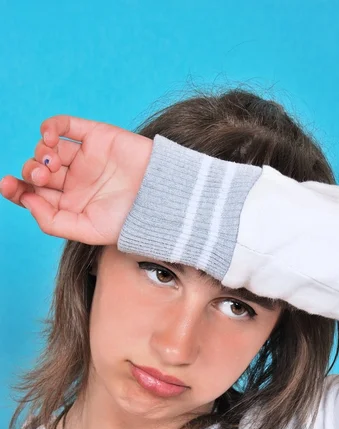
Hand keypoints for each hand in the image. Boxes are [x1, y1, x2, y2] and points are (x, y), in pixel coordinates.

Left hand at [0, 116, 152, 243]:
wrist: (161, 198)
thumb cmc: (130, 220)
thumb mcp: (87, 231)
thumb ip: (52, 221)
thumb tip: (25, 200)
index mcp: (70, 203)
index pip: (34, 194)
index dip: (16, 189)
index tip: (7, 185)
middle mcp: (74, 180)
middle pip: (37, 170)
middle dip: (31, 172)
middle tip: (42, 177)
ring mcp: (84, 157)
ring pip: (47, 148)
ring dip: (40, 152)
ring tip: (52, 163)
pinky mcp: (95, 136)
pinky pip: (64, 125)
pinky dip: (50, 127)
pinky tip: (49, 137)